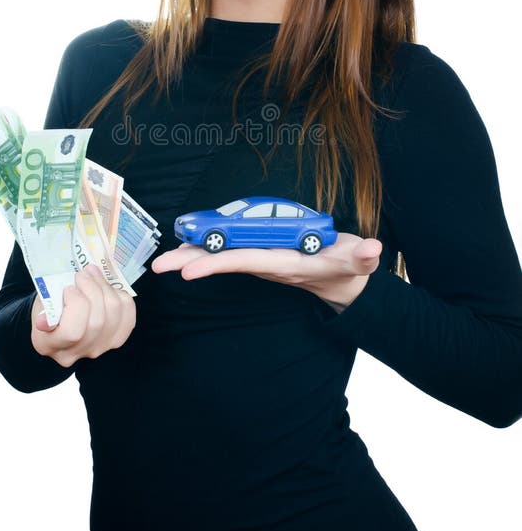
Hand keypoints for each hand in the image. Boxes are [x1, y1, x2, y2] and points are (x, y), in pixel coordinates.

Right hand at [31, 265, 135, 366]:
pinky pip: (128, 314)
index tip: (69, 288)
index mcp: (48, 344)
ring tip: (94, 274)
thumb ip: (44, 307)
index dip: (76, 305)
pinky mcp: (115, 339)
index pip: (72, 332)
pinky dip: (120, 296)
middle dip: (93, 289)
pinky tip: (107, 288)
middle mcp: (74, 353)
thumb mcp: (40, 301)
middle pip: (97, 322)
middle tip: (84, 273)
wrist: (58, 316)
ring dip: (106, 288)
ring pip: (114, 315)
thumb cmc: (47, 306)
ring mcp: (97, 348)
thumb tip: (44, 322)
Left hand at [151, 233, 381, 306]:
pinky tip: (190, 246)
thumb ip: (364, 256)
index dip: (216, 264)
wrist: (345, 285)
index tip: (189, 271)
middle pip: (222, 261)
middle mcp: (266, 263)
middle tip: (159, 266)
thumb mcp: (359, 262)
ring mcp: (261, 260)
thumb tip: (372, 250)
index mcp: (282, 262)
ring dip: (193, 256)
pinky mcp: (261, 255)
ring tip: (165, 258)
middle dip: (191, 262)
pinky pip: (229, 252)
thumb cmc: (348, 268)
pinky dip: (208, 249)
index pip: (243, 262)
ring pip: (222, 257)